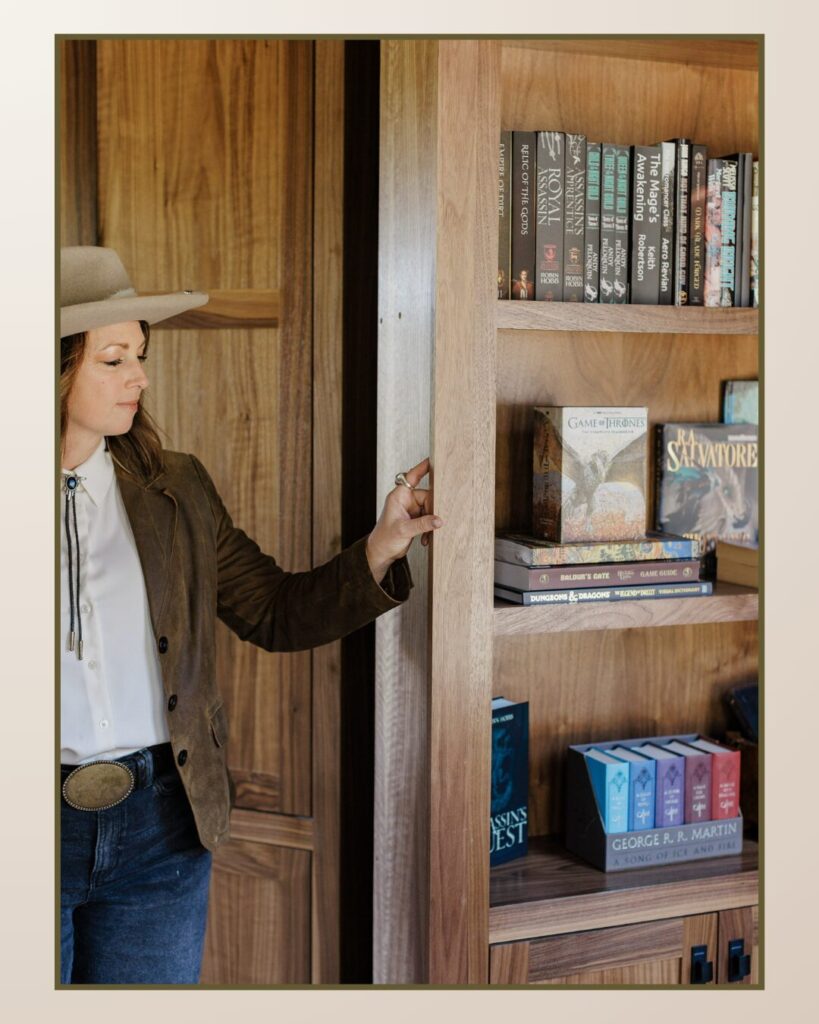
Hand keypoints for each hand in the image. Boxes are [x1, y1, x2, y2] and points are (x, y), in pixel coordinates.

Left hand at [365, 457, 442, 583]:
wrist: (382, 553)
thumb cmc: (385, 539)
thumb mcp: (404, 530)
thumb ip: (422, 524)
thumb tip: (439, 520)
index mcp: (399, 496)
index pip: (412, 477)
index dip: (423, 467)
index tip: (433, 459)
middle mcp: (406, 500)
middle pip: (428, 496)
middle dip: (433, 510)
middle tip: (435, 522)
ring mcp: (412, 509)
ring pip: (431, 509)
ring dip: (431, 523)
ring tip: (426, 535)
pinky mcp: (416, 518)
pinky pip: (430, 518)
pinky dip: (430, 528)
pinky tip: (425, 538)